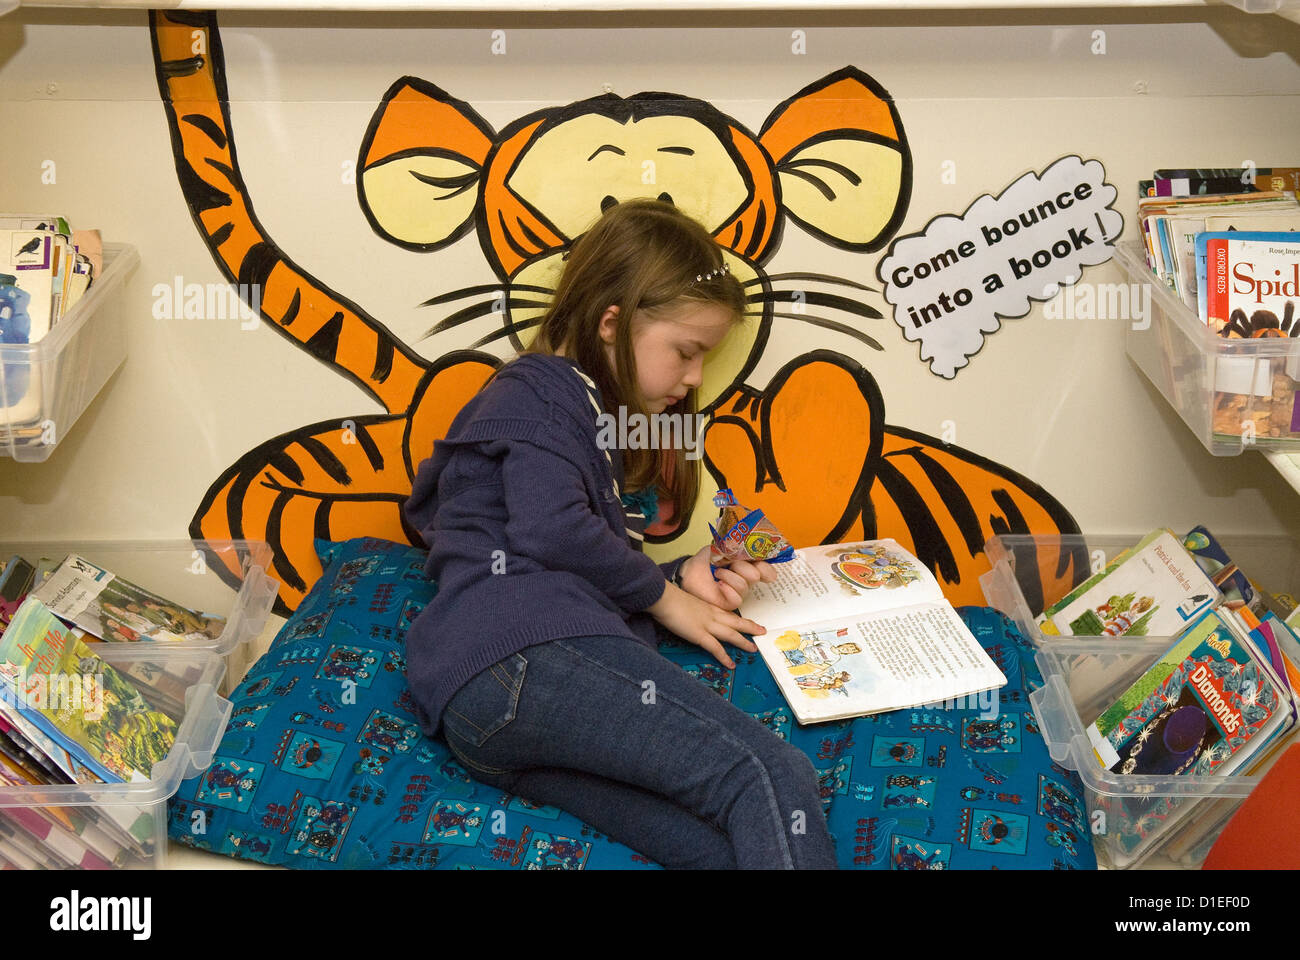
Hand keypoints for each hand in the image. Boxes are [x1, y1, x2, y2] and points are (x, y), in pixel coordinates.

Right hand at [646, 582, 762, 669]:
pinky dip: (724, 657)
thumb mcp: (684, 601)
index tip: (747, 622)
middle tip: (762, 631)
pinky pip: (716, 648)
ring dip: (743, 642)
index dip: (738, 619)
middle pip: (735, 622)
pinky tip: (731, 665)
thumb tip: (689, 613)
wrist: (663, 597)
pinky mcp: (699, 635)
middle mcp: (711, 615)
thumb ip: (691, 608)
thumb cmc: (669, 598)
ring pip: (731, 634)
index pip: (727, 614)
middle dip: (750, 627)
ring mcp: (707, 625)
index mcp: (707, 607)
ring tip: (754, 649)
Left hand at [679, 546, 777, 610]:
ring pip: (745, 586)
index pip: (767, 571)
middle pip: (756, 575)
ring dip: (729, 576)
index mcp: (748, 567)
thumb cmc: (706, 560)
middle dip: (741, 566)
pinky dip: (728, 589)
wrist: (690, 571)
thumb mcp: (721, 547)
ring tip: (717, 573)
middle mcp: (746, 580)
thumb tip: (747, 545)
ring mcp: (738, 592)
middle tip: (729, 563)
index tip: (757, 560)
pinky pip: (736, 600)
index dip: (766, 567)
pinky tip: (719, 584)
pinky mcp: (728, 603)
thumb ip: (736, 546)